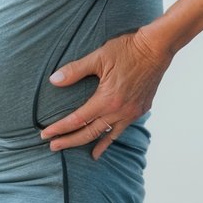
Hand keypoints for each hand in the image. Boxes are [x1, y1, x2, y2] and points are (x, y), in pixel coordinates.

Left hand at [39, 29, 172, 159]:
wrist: (157, 48)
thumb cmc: (127, 49)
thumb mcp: (98, 57)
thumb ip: (75, 70)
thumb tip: (54, 80)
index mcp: (107, 100)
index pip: (77, 120)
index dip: (59, 128)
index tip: (45, 135)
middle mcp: (120, 111)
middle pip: (89, 133)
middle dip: (69, 141)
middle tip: (53, 146)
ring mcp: (131, 113)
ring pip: (107, 135)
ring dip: (91, 144)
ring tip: (80, 154)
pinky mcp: (140, 110)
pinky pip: (121, 130)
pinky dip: (111, 138)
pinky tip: (105, 144)